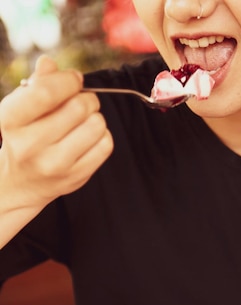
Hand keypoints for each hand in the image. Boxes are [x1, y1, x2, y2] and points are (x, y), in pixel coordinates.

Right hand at [0, 56, 113, 244]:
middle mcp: (31, 146)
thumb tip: (49, 63)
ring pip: (96, 125)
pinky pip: (105, 145)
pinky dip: (102, 135)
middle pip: (78, 107)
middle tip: (81, 102)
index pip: (46, 92)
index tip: (74, 79)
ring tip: (84, 121)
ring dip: (95, 117)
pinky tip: (89, 137)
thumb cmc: (24, 136)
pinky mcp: (76, 177)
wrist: (22, 182)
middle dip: (85, 98)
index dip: (67, 80)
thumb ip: (36, 84)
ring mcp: (55, 165)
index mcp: (11, 121)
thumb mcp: (20, 108)